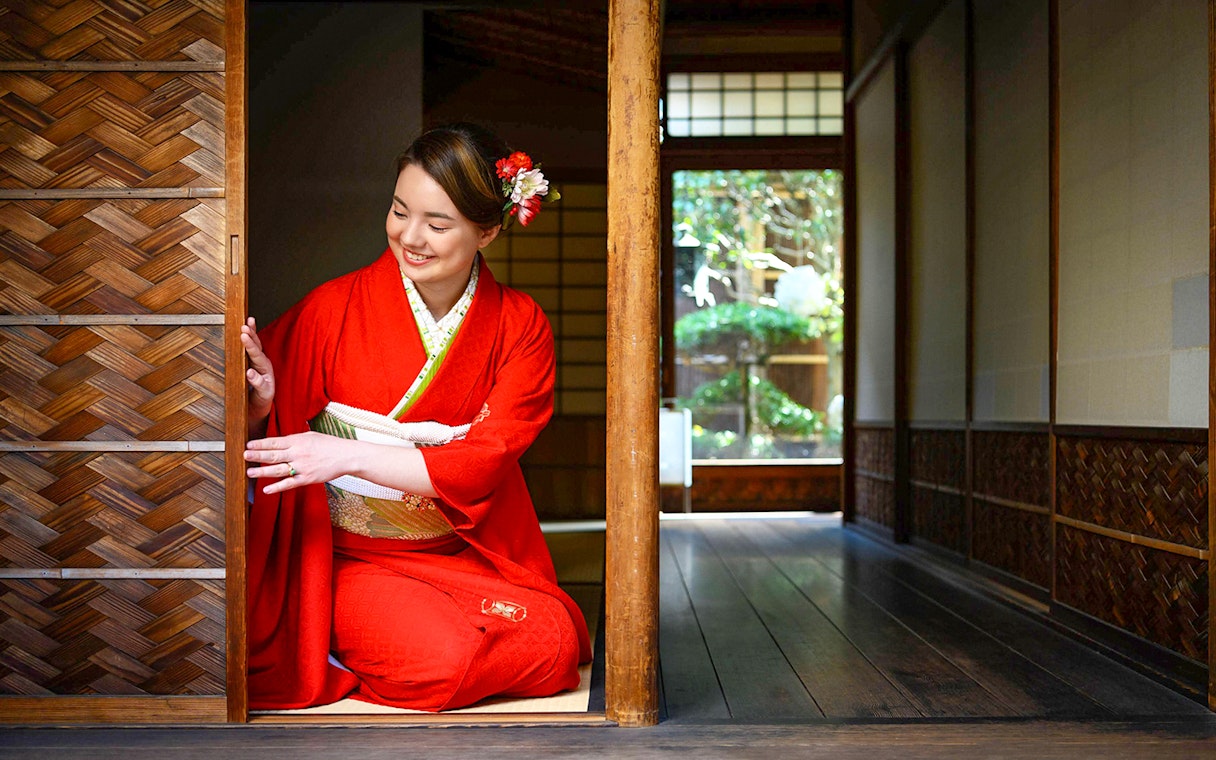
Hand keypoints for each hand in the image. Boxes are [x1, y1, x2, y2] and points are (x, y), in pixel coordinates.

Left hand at [241, 317, 274, 434]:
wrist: (259, 408)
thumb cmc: (253, 388)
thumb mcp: (249, 369)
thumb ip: (247, 355)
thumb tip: (240, 335)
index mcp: (259, 361)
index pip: (256, 343)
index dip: (252, 331)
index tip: (247, 319)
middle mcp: (264, 367)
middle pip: (257, 349)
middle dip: (251, 337)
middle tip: (243, 326)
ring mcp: (266, 378)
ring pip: (259, 362)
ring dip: (252, 350)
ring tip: (244, 339)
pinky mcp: (266, 391)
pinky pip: (260, 384)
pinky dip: (255, 378)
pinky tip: (249, 373)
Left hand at [245, 431, 350, 494]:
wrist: (346, 456)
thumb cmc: (329, 445)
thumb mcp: (311, 435)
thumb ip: (294, 438)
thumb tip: (280, 440)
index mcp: (298, 441)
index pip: (274, 442)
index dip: (260, 444)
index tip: (248, 445)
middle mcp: (298, 453)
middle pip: (273, 455)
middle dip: (257, 455)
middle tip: (244, 456)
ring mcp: (302, 467)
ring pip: (278, 470)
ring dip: (262, 471)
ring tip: (249, 472)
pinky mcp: (307, 479)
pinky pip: (289, 484)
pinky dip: (277, 487)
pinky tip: (266, 489)